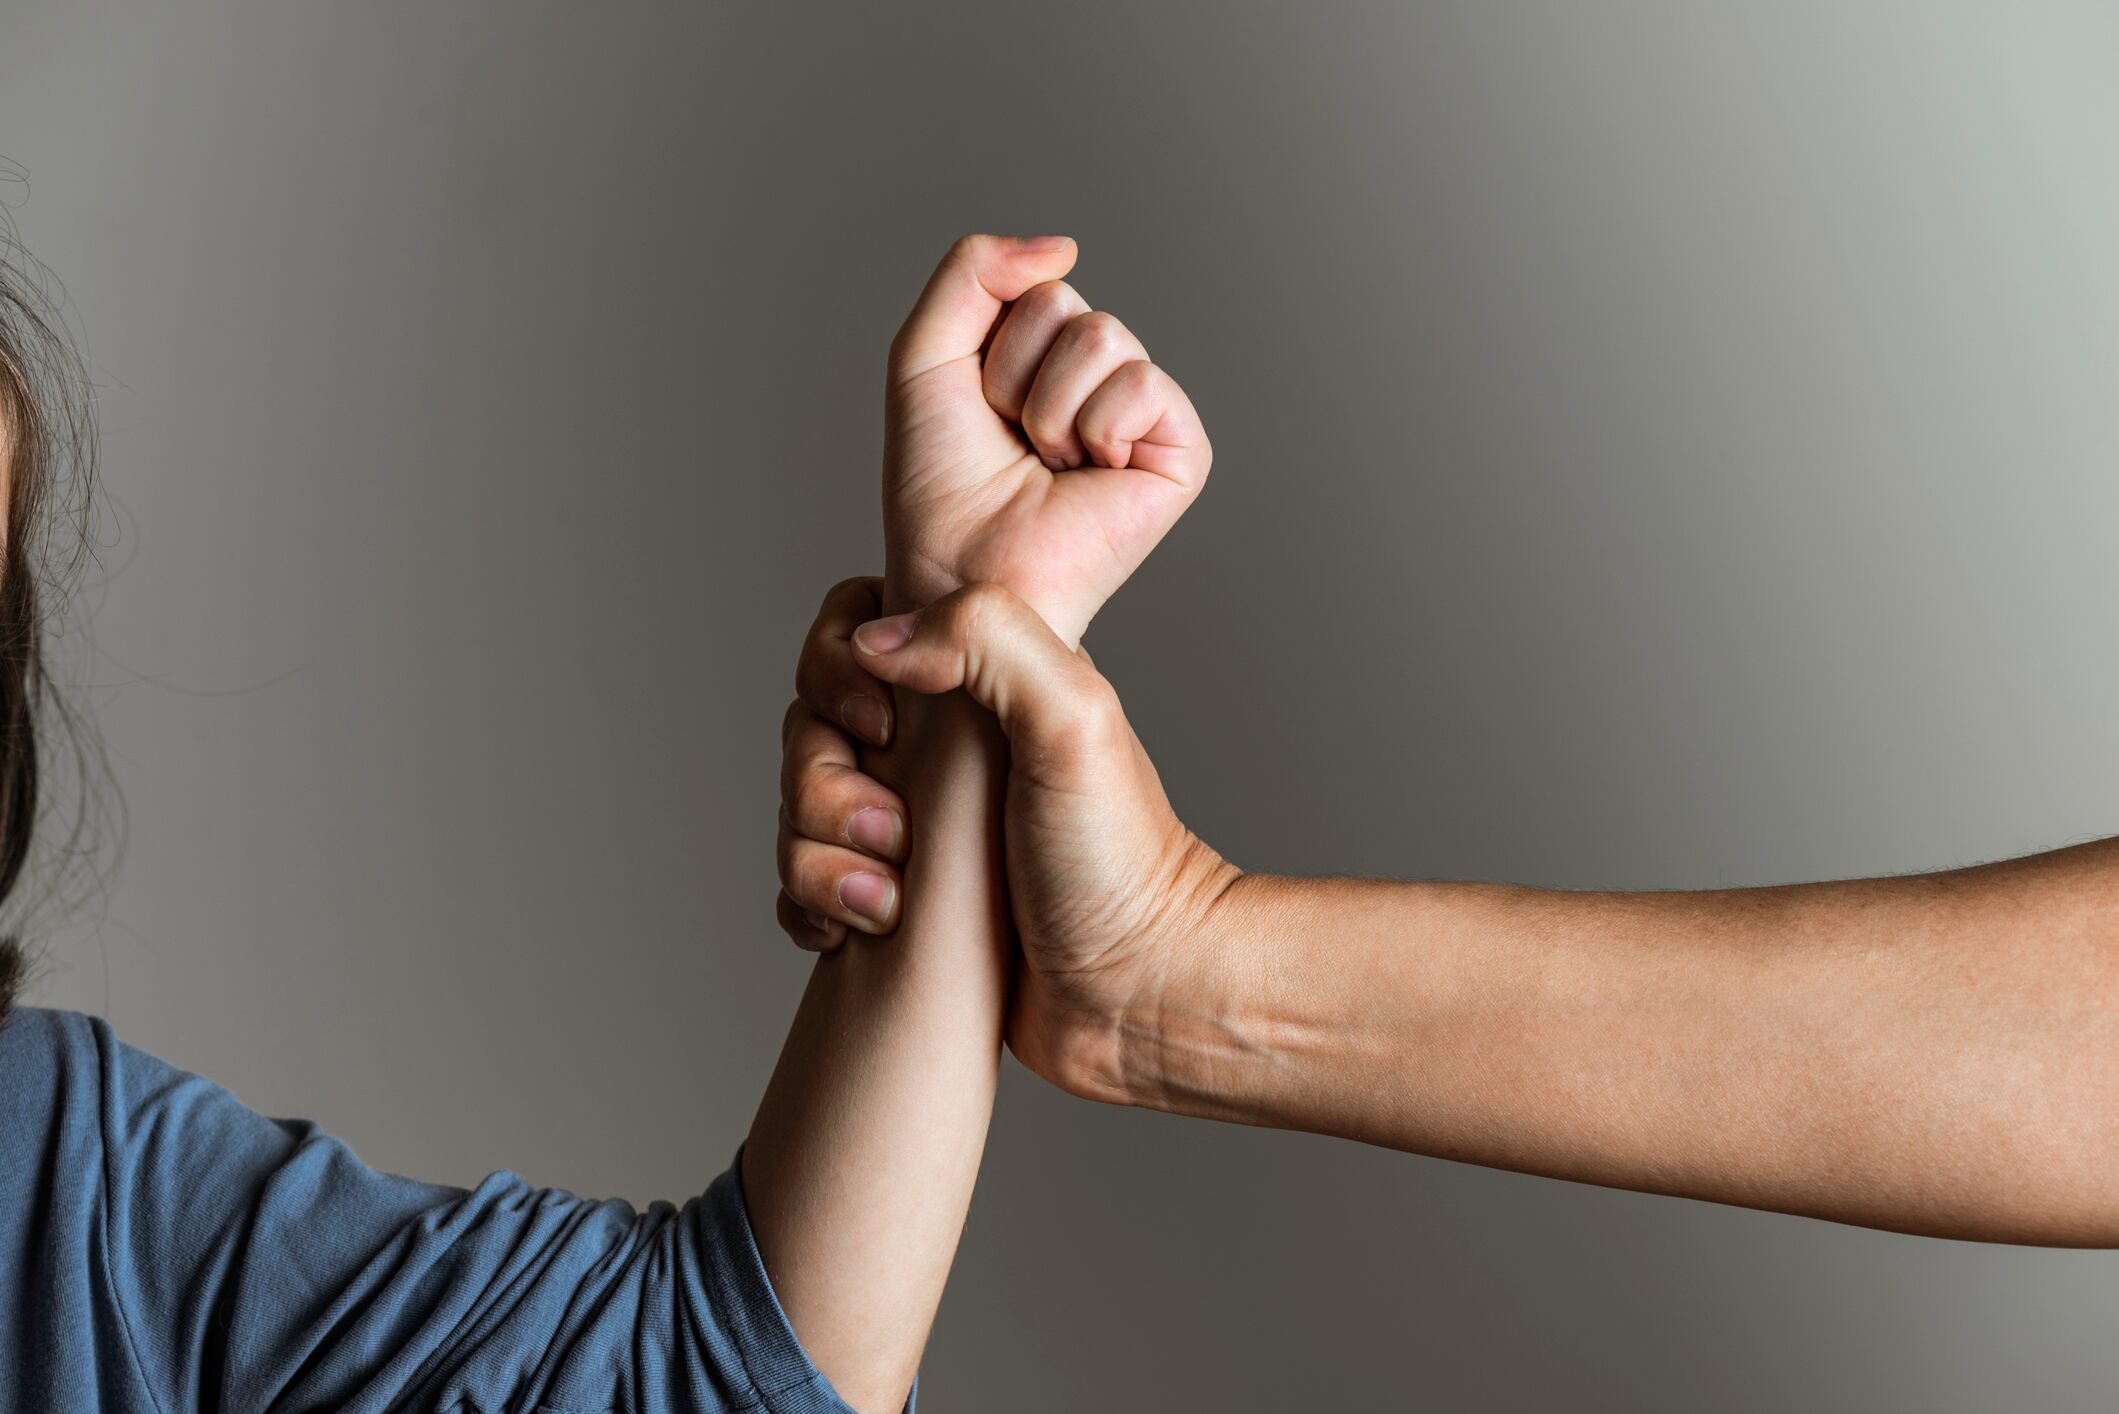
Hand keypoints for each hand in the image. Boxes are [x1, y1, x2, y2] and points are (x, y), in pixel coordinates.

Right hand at [777, 579, 1235, 1101]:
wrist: (1132, 995)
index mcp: (976, 686)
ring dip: (820, 859)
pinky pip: (804, 885)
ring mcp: (910, 827)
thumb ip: (987, 638)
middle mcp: (936, 749)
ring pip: (797, 810)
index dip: (837, 671)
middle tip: (898, 838)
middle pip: (809, 728)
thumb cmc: (1117, 861)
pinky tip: (853, 932)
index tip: (883, 728)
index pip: (854, 631)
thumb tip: (875, 643)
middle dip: (823, 788)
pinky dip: (812, 905)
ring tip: (888, 904)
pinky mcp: (892, 898)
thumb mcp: (1074, 718)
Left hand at [883, 235, 1210, 644]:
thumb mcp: (925, 355)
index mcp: (1042, 355)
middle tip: (1013, 442)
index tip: (979, 410)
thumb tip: (1065, 245)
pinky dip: (1098, 427)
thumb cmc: (939, 485)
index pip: (1033, 285)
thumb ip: (971, 272)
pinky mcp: (1181, 451)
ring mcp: (1141, 414)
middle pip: (1065, 304)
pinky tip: (1089, 473)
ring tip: (1047, 462)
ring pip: (1105, 336)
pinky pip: (1145, 383)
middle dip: (1016, 375)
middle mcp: (1096, 378)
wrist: (962, 570)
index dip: (988, 346)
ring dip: (1050, 408)